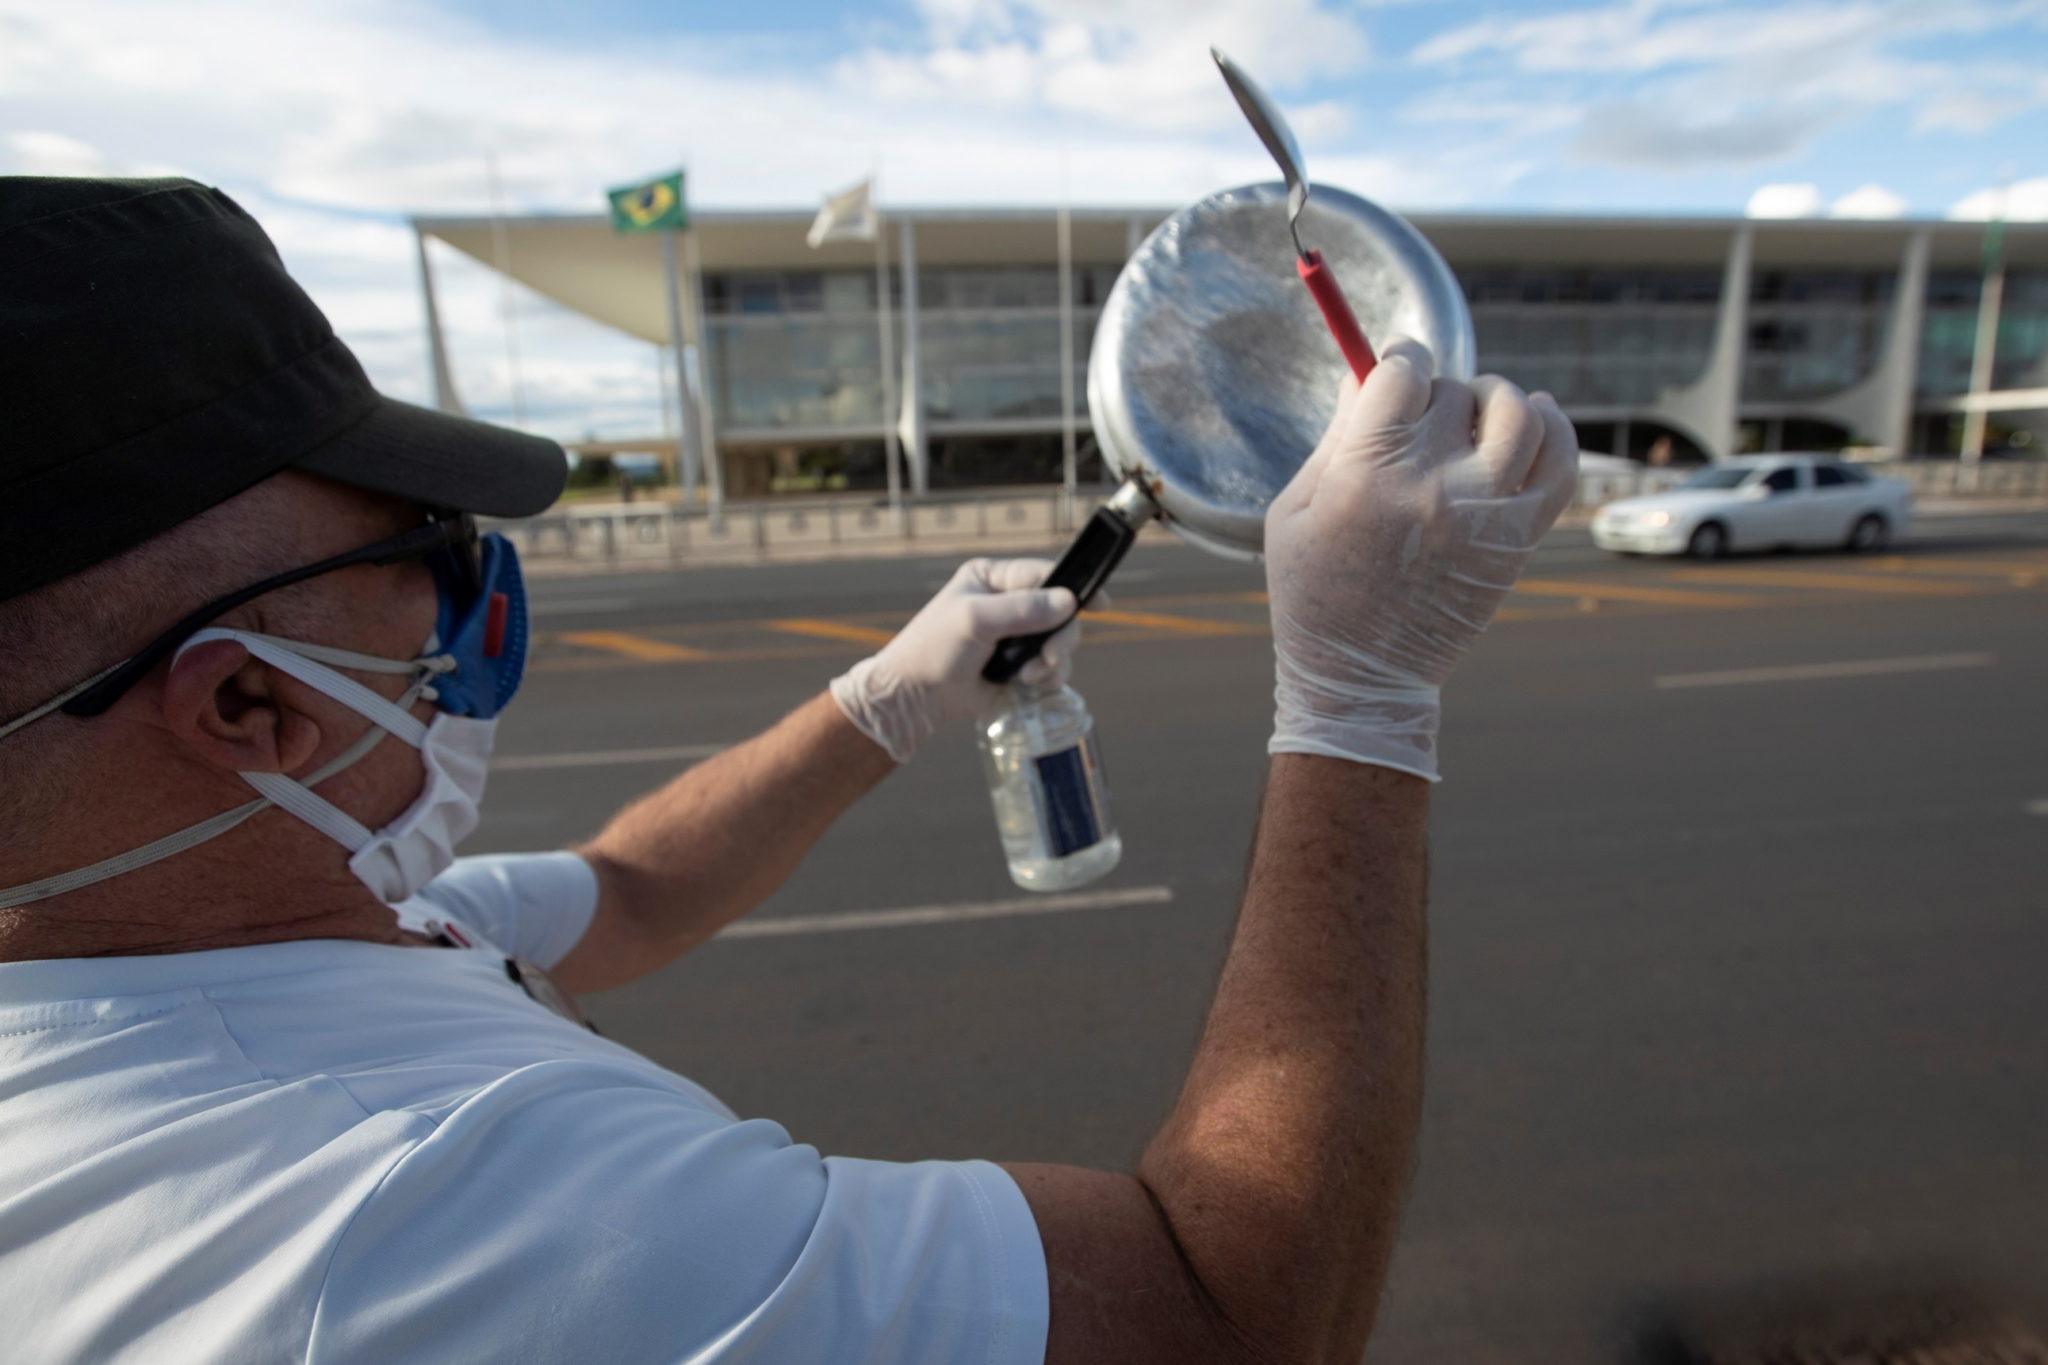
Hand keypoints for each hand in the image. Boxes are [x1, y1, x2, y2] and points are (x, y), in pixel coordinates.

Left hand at [829, 557, 1091, 762]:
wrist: (915, 697)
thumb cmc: (933, 649)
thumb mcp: (975, 619)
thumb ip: (1023, 609)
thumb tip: (1068, 602)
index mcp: (992, 578)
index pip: (1043, 573)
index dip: (1074, 586)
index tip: (1100, 602)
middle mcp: (1007, 602)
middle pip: (1060, 610)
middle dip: (1061, 636)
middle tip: (1050, 656)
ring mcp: (1015, 635)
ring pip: (1060, 640)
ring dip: (1052, 660)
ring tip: (1029, 674)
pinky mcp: (1018, 664)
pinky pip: (1052, 666)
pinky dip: (1047, 676)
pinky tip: (1025, 682)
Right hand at [1265, 338, 1577, 778]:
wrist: (1363, 678)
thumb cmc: (1314, 593)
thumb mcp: (1293, 509)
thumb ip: (1334, 437)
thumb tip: (1371, 372)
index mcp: (1367, 476)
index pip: (1402, 373)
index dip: (1398, 357)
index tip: (1396, 364)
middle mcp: (1433, 488)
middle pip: (1453, 391)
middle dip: (1434, 393)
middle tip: (1419, 419)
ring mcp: (1486, 513)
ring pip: (1518, 413)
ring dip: (1497, 398)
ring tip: (1478, 412)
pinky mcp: (1520, 539)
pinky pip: (1561, 462)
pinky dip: (1555, 427)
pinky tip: (1535, 418)